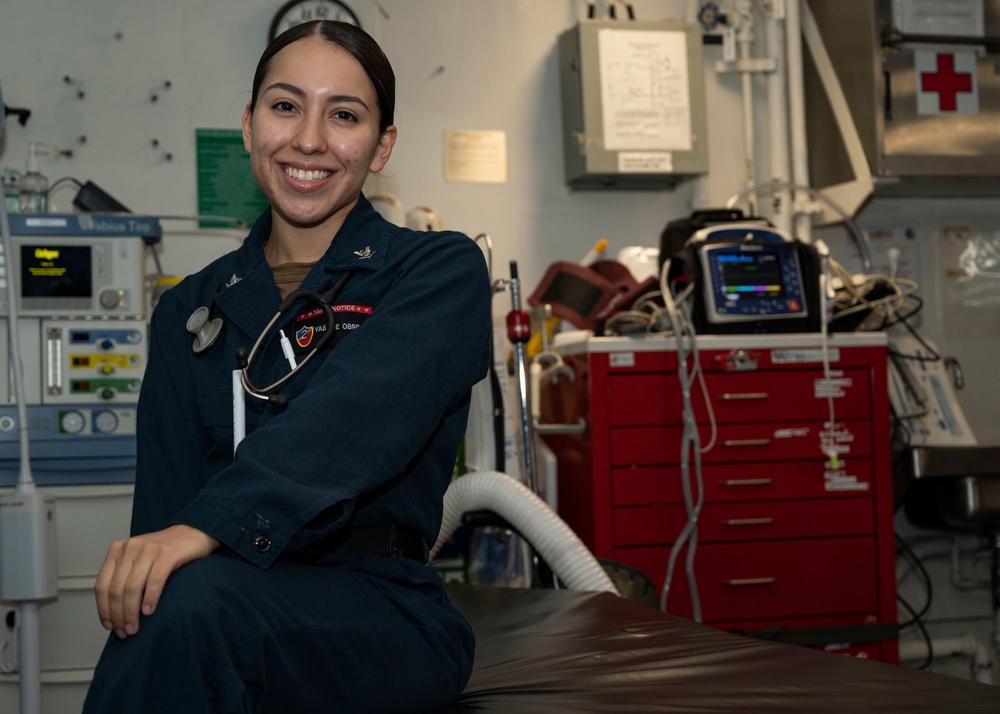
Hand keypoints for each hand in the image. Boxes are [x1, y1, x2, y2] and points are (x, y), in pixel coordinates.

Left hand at [94, 524, 219, 638]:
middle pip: (116, 589)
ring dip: (131, 613)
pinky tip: (149, 611)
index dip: (103, 609)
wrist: (192, 533)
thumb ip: (124, 577)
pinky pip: (154, 581)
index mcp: (117, 550)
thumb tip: (113, 611)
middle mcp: (130, 548)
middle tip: (125, 631)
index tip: (109, 626)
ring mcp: (149, 549)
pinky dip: (150, 599)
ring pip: (132, 588)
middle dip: (118, 615)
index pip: (102, 585)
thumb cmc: (163, 552)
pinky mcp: (167, 553)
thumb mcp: (137, 560)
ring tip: (135, 627)